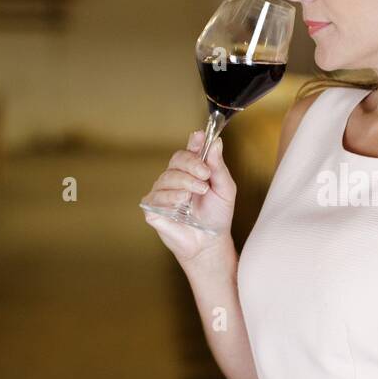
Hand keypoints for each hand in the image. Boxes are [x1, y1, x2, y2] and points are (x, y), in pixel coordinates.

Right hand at [142, 129, 236, 265]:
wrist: (210, 242)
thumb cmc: (217, 215)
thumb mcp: (225, 189)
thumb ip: (218, 167)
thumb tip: (216, 142)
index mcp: (193, 171)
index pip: (190, 150)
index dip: (194, 142)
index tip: (201, 136)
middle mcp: (175, 177)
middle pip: (177, 159)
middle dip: (192, 165)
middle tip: (205, 176)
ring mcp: (162, 191)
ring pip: (167, 177)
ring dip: (185, 183)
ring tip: (198, 193)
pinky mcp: (152, 207)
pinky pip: (157, 196)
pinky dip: (171, 197)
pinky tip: (182, 203)